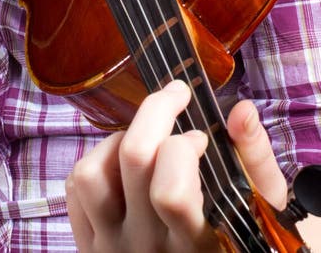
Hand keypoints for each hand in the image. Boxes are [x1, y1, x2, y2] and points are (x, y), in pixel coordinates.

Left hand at [65, 81, 286, 252]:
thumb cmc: (236, 245)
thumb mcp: (258, 214)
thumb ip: (255, 162)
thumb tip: (240, 110)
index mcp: (193, 247)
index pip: (171, 191)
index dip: (184, 147)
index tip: (200, 137)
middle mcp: (146, 247)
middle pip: (134, 159)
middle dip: (156, 110)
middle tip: (175, 95)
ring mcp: (111, 247)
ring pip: (93, 172)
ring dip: (118, 140)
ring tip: (146, 140)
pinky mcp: (88, 246)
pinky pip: (75, 190)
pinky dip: (96, 161)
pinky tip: (122, 164)